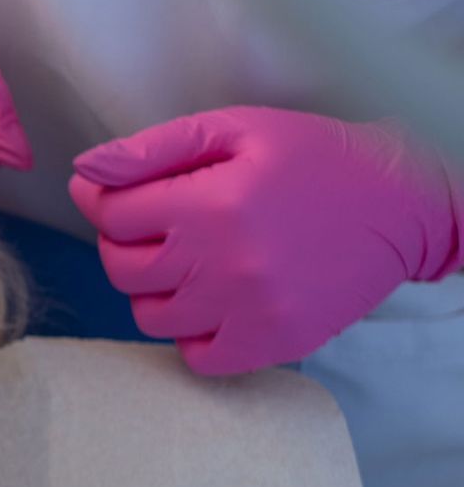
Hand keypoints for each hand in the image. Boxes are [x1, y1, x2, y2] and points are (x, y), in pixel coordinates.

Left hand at [70, 106, 461, 374]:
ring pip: (150, 316)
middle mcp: (225, 264)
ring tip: (191, 261)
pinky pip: (195, 357)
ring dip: (155, 289)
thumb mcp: (235, 129)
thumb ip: (151, 150)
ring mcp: (248, 312)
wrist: (400, 205)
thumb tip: (85, 172)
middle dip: (126, 244)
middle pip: (122, 269)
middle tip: (162, 227)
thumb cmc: (312, 157)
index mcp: (211, 204)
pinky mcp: (272, 345)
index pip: (109, 215)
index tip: (124, 195)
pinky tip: (214, 300)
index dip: (106, 201)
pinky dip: (192, 333)